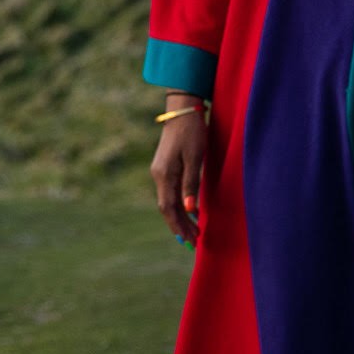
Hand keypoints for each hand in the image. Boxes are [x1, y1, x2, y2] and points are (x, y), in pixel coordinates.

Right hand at [151, 99, 207, 245]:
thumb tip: (189, 209)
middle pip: (167, 208)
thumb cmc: (192, 132)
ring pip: (167, 201)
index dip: (179, 226)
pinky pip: (169, 192)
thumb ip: (191, 183)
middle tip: (194, 242)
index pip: (169, 208)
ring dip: (179, 217)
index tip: (191, 240)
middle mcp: (158, 175)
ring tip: (193, 231)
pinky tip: (189, 211)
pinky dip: (178, 205)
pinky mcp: (164, 167)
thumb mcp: (196, 157)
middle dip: (180, 226)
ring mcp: (159, 171)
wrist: (182, 111)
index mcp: (164, 175)